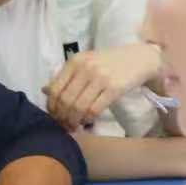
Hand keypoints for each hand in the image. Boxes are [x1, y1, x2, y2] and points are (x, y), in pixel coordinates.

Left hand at [44, 43, 162, 128]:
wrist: (140, 58)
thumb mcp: (86, 63)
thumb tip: (44, 91)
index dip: (52, 107)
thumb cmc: (111, 62)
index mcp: (75, 61)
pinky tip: (88, 121)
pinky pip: (94, 109)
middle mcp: (85, 68)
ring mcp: (100, 77)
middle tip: (65, 125)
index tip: (55, 116)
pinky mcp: (114, 88)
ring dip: (74, 121)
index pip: (54, 89)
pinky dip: (88, 119)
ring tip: (75, 126)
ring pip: (78, 107)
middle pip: (65, 100)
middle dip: (62, 117)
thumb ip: (66, 77)